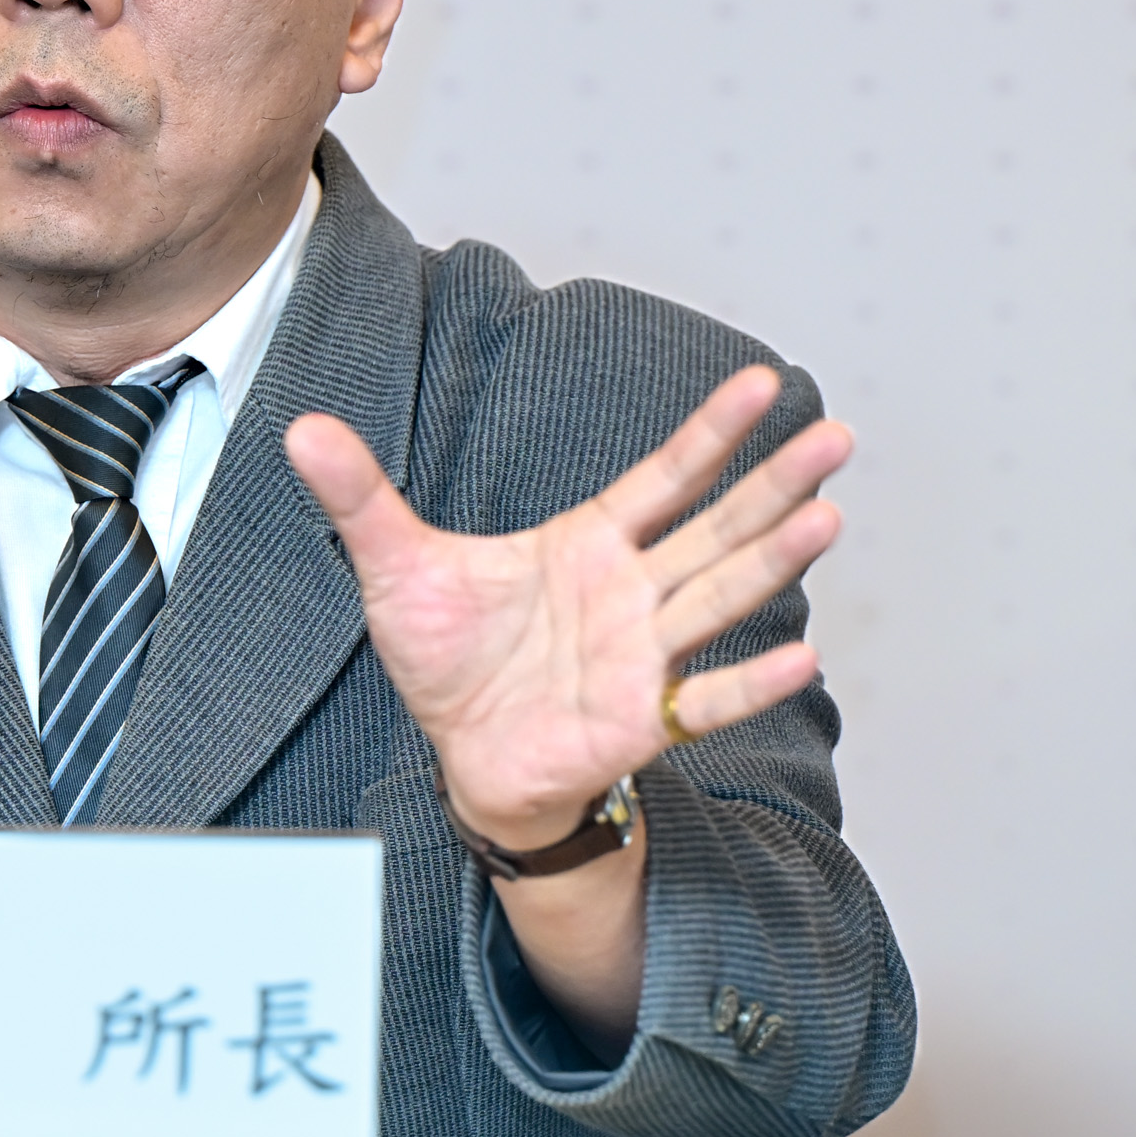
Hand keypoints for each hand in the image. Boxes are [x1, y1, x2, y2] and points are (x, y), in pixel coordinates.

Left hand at [284, 366, 846, 850]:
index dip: (712, 432)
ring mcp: (644, 654)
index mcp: (591, 542)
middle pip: (717, 527)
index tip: (762, 381)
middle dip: (775, 481)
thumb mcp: (394, 567)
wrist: (459, 755)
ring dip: (772, 560)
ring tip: (827, 516)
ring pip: (720, 596)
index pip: (665, 477)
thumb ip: (359, 497)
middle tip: (836, 434)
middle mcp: (633, 591)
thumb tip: (299, 427)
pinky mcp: (639, 720)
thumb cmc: (447, 658)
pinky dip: (747, 683)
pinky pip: (703, 699)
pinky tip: (798, 658)